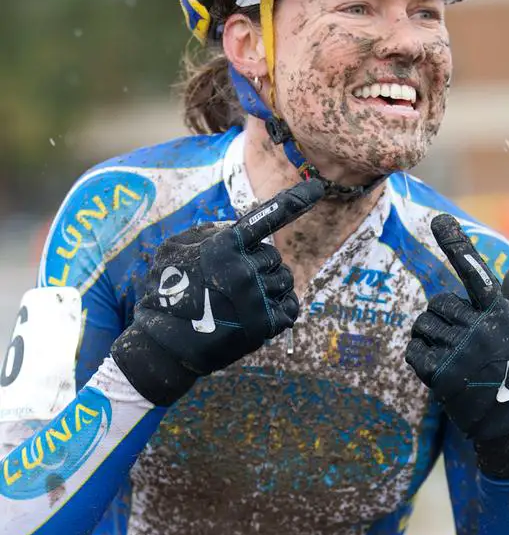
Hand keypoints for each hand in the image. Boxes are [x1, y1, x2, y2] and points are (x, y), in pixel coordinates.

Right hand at [112, 178, 325, 405]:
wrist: (164, 347)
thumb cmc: (164, 295)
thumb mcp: (172, 252)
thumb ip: (204, 232)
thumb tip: (232, 225)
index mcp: (223, 247)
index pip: (266, 217)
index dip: (294, 201)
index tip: (317, 187)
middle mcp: (243, 270)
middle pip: (273, 255)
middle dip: (259, 264)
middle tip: (235, 282)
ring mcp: (256, 299)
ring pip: (285, 279)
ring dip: (271, 285)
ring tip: (245, 299)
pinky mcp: (265, 325)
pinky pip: (291, 306)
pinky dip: (282, 306)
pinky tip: (262, 311)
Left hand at [405, 215, 508, 477]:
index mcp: (500, 316)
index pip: (475, 272)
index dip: (456, 245)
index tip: (438, 222)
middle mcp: (479, 331)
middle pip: (439, 302)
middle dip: (444, 317)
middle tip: (460, 337)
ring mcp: (459, 354)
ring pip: (423, 324)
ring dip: (430, 336)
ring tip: (452, 353)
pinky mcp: (440, 375)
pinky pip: (414, 349)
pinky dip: (420, 355)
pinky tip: (439, 366)